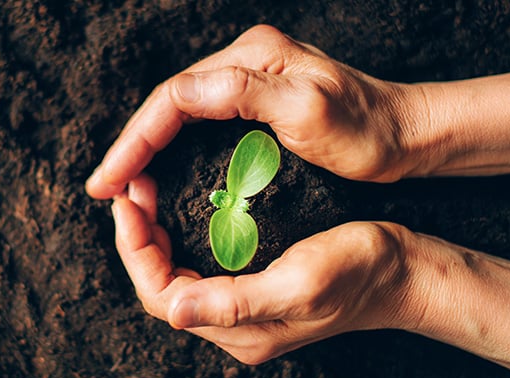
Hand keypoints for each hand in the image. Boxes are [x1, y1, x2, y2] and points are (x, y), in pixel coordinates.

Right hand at [86, 24, 422, 198]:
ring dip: (148, 148)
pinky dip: (176, 149)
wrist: (405, 135)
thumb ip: (245, 94)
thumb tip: (181, 92)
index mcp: (251, 59)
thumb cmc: (367, 130)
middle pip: (170, 103)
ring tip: (123, 184)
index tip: (110, 179)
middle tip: (104, 187)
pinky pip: (203, 124)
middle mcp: (246, 63)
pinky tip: (163, 171)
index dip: (136, 138)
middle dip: (133, 145)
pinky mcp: (260, 104)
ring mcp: (253, 82)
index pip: (174, 96)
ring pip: (182, 114)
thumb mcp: (309, 110)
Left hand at [112, 174, 416, 363]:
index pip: (163, 295)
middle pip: (163, 286)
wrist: (400, 271)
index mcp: (241, 331)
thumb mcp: (300, 283)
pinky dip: (182, 238)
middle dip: (139, 240)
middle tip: (132, 191)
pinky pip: (201, 267)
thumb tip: (174, 310)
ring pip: (178, 276)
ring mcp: (245, 310)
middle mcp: (236, 327)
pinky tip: (182, 210)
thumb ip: (236, 303)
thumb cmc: (358, 272)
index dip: (136, 249)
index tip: (127, 202)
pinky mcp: (256, 288)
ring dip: (156, 237)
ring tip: (148, 194)